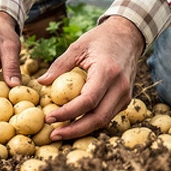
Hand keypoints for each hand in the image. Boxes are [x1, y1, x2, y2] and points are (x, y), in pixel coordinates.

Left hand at [37, 16, 143, 139]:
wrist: (128, 36)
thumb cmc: (100, 39)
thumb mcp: (77, 47)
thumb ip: (60, 65)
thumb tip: (41, 82)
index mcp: (107, 71)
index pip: (88, 100)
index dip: (68, 113)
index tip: (50, 118)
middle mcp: (120, 86)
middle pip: (98, 118)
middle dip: (75, 130)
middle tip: (54, 134)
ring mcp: (126, 94)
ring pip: (104, 120)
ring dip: (82, 130)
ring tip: (61, 133)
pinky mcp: (125, 99)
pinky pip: (107, 116)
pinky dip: (90, 123)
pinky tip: (74, 124)